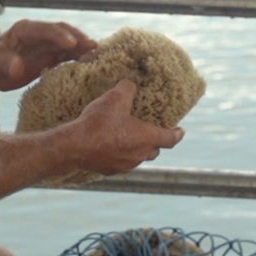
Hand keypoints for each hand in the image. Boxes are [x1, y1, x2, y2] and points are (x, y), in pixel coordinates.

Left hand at [0, 20, 97, 92]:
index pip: (46, 29)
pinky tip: (91, 64)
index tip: (72, 43)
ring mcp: (46, 46)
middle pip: (63, 33)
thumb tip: (18, 67)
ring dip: (83, 48)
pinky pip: (67, 56)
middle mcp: (39, 35)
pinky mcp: (49, 58)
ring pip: (69, 44)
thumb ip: (4, 62)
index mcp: (26, 30)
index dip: (60, 35)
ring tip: (99, 54)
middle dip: (78, 38)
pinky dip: (79, 59)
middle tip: (94, 46)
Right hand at [70, 80, 185, 175]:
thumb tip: (131, 85)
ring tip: (129, 137)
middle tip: (151, 131)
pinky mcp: (110, 170)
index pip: (170, 139)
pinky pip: (122, 162)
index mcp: (147, 138)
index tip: (181, 131)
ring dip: (137, 148)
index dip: (177, 134)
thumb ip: (128, 88)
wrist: (75, 146)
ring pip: (138, 157)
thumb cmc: (99, 122)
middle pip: (155, 150)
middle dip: (155, 142)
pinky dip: (121, 154)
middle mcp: (140, 155)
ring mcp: (125, 165)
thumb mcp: (116, 97)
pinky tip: (110, 145)